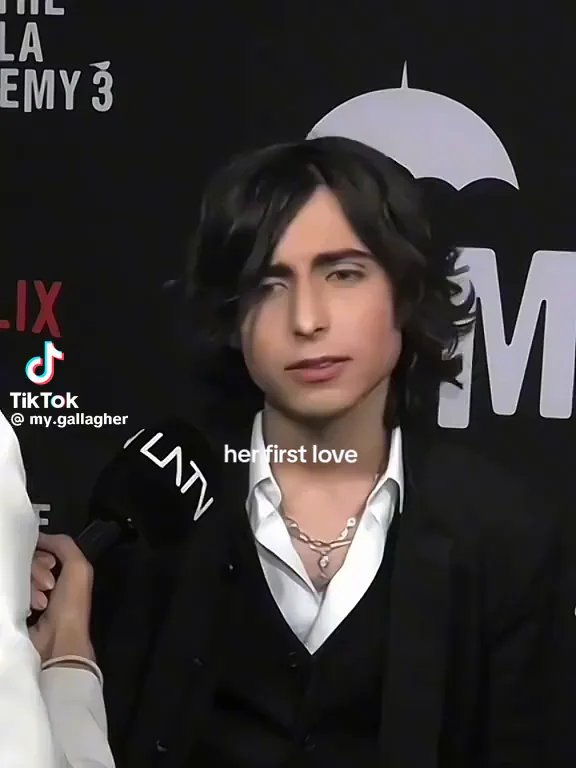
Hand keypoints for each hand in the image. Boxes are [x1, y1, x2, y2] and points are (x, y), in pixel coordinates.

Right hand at [29, 533, 94, 662]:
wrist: (59, 640)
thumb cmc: (72, 606)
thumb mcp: (79, 566)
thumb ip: (64, 544)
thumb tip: (43, 535)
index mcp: (64, 572)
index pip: (41, 551)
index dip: (42, 554)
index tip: (49, 562)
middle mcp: (46, 583)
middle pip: (28, 563)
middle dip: (37, 571)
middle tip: (48, 584)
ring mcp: (30, 596)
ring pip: (19, 576)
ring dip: (31, 586)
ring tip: (41, 600)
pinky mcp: (16, 608)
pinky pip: (11, 590)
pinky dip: (21, 597)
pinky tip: (32, 607)